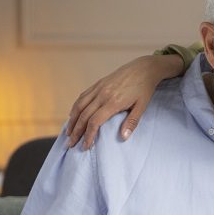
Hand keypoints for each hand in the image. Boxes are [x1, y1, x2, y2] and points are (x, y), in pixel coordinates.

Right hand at [66, 54, 183, 149]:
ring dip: (72, 121)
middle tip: (70, 144)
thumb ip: (132, 122)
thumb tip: (123, 137)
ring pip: (80, 106)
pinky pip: (82, 96)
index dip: (88, 135)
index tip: (85, 146)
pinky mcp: (98, 84)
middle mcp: (102, 95)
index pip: (95, 122)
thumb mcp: (142, 107)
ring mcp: (98, 88)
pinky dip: (75, 107)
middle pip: (84, 116)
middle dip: (76, 132)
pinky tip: (72, 115)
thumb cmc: (144, 89)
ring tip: (68, 133)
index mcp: (113, 102)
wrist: (143, 68)